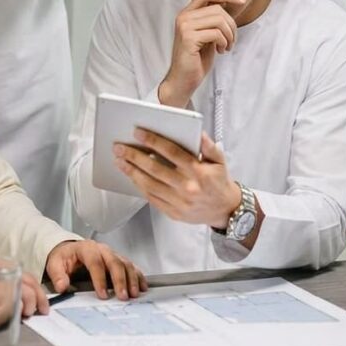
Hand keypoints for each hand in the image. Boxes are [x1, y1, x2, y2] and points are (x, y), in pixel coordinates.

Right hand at [0, 262, 49, 319]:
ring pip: (13, 301)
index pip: (28, 278)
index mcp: (0, 267)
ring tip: (10, 318)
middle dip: (33, 304)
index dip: (39, 294)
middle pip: (26, 289)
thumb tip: (19, 301)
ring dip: (15, 313)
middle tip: (32, 314)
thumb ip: (0, 284)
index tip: (43, 307)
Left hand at [45, 240, 147, 301]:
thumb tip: (62, 286)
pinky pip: (132, 266)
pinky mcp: (119, 259)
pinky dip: (138, 276)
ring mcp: (112, 254)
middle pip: (114, 262)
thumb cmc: (64, 257)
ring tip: (134, 294)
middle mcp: (102, 249)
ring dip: (132, 279)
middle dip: (120, 280)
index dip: (100, 279)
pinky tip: (143, 287)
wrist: (70, 250)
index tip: (103, 294)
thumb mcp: (55, 264)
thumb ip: (58, 275)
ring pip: (125, 263)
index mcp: (86, 248)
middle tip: (123, 296)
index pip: (95, 262)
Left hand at [114, 130, 240, 228]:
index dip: (153, 141)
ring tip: (119, 161)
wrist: (225, 210)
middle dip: (134, 156)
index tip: (138, 132)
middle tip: (119, 147)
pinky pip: (152, 198)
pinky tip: (131, 176)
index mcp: (199, 172)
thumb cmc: (219, 181)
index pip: (172, 152)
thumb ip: (208, 145)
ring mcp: (179, 202)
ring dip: (131, 172)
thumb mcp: (219, 160)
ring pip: (150, 185)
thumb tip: (197, 132)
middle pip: (155, 169)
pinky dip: (139, 186)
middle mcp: (188, 187)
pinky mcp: (173, 213)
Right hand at [158, 0, 246, 106]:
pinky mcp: (188, 38)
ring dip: (229, 35)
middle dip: (232, 25)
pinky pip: (216, 33)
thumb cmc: (196, 59)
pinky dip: (224, 42)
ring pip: (219, 20)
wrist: (183, 80)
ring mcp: (184, 27)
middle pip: (218, 9)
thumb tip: (227, 4)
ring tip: (226, 46)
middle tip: (231, 41)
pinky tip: (220, 51)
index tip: (242, 0)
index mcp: (187, 14)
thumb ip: (212, 20)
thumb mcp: (207, 35)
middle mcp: (183, 17)